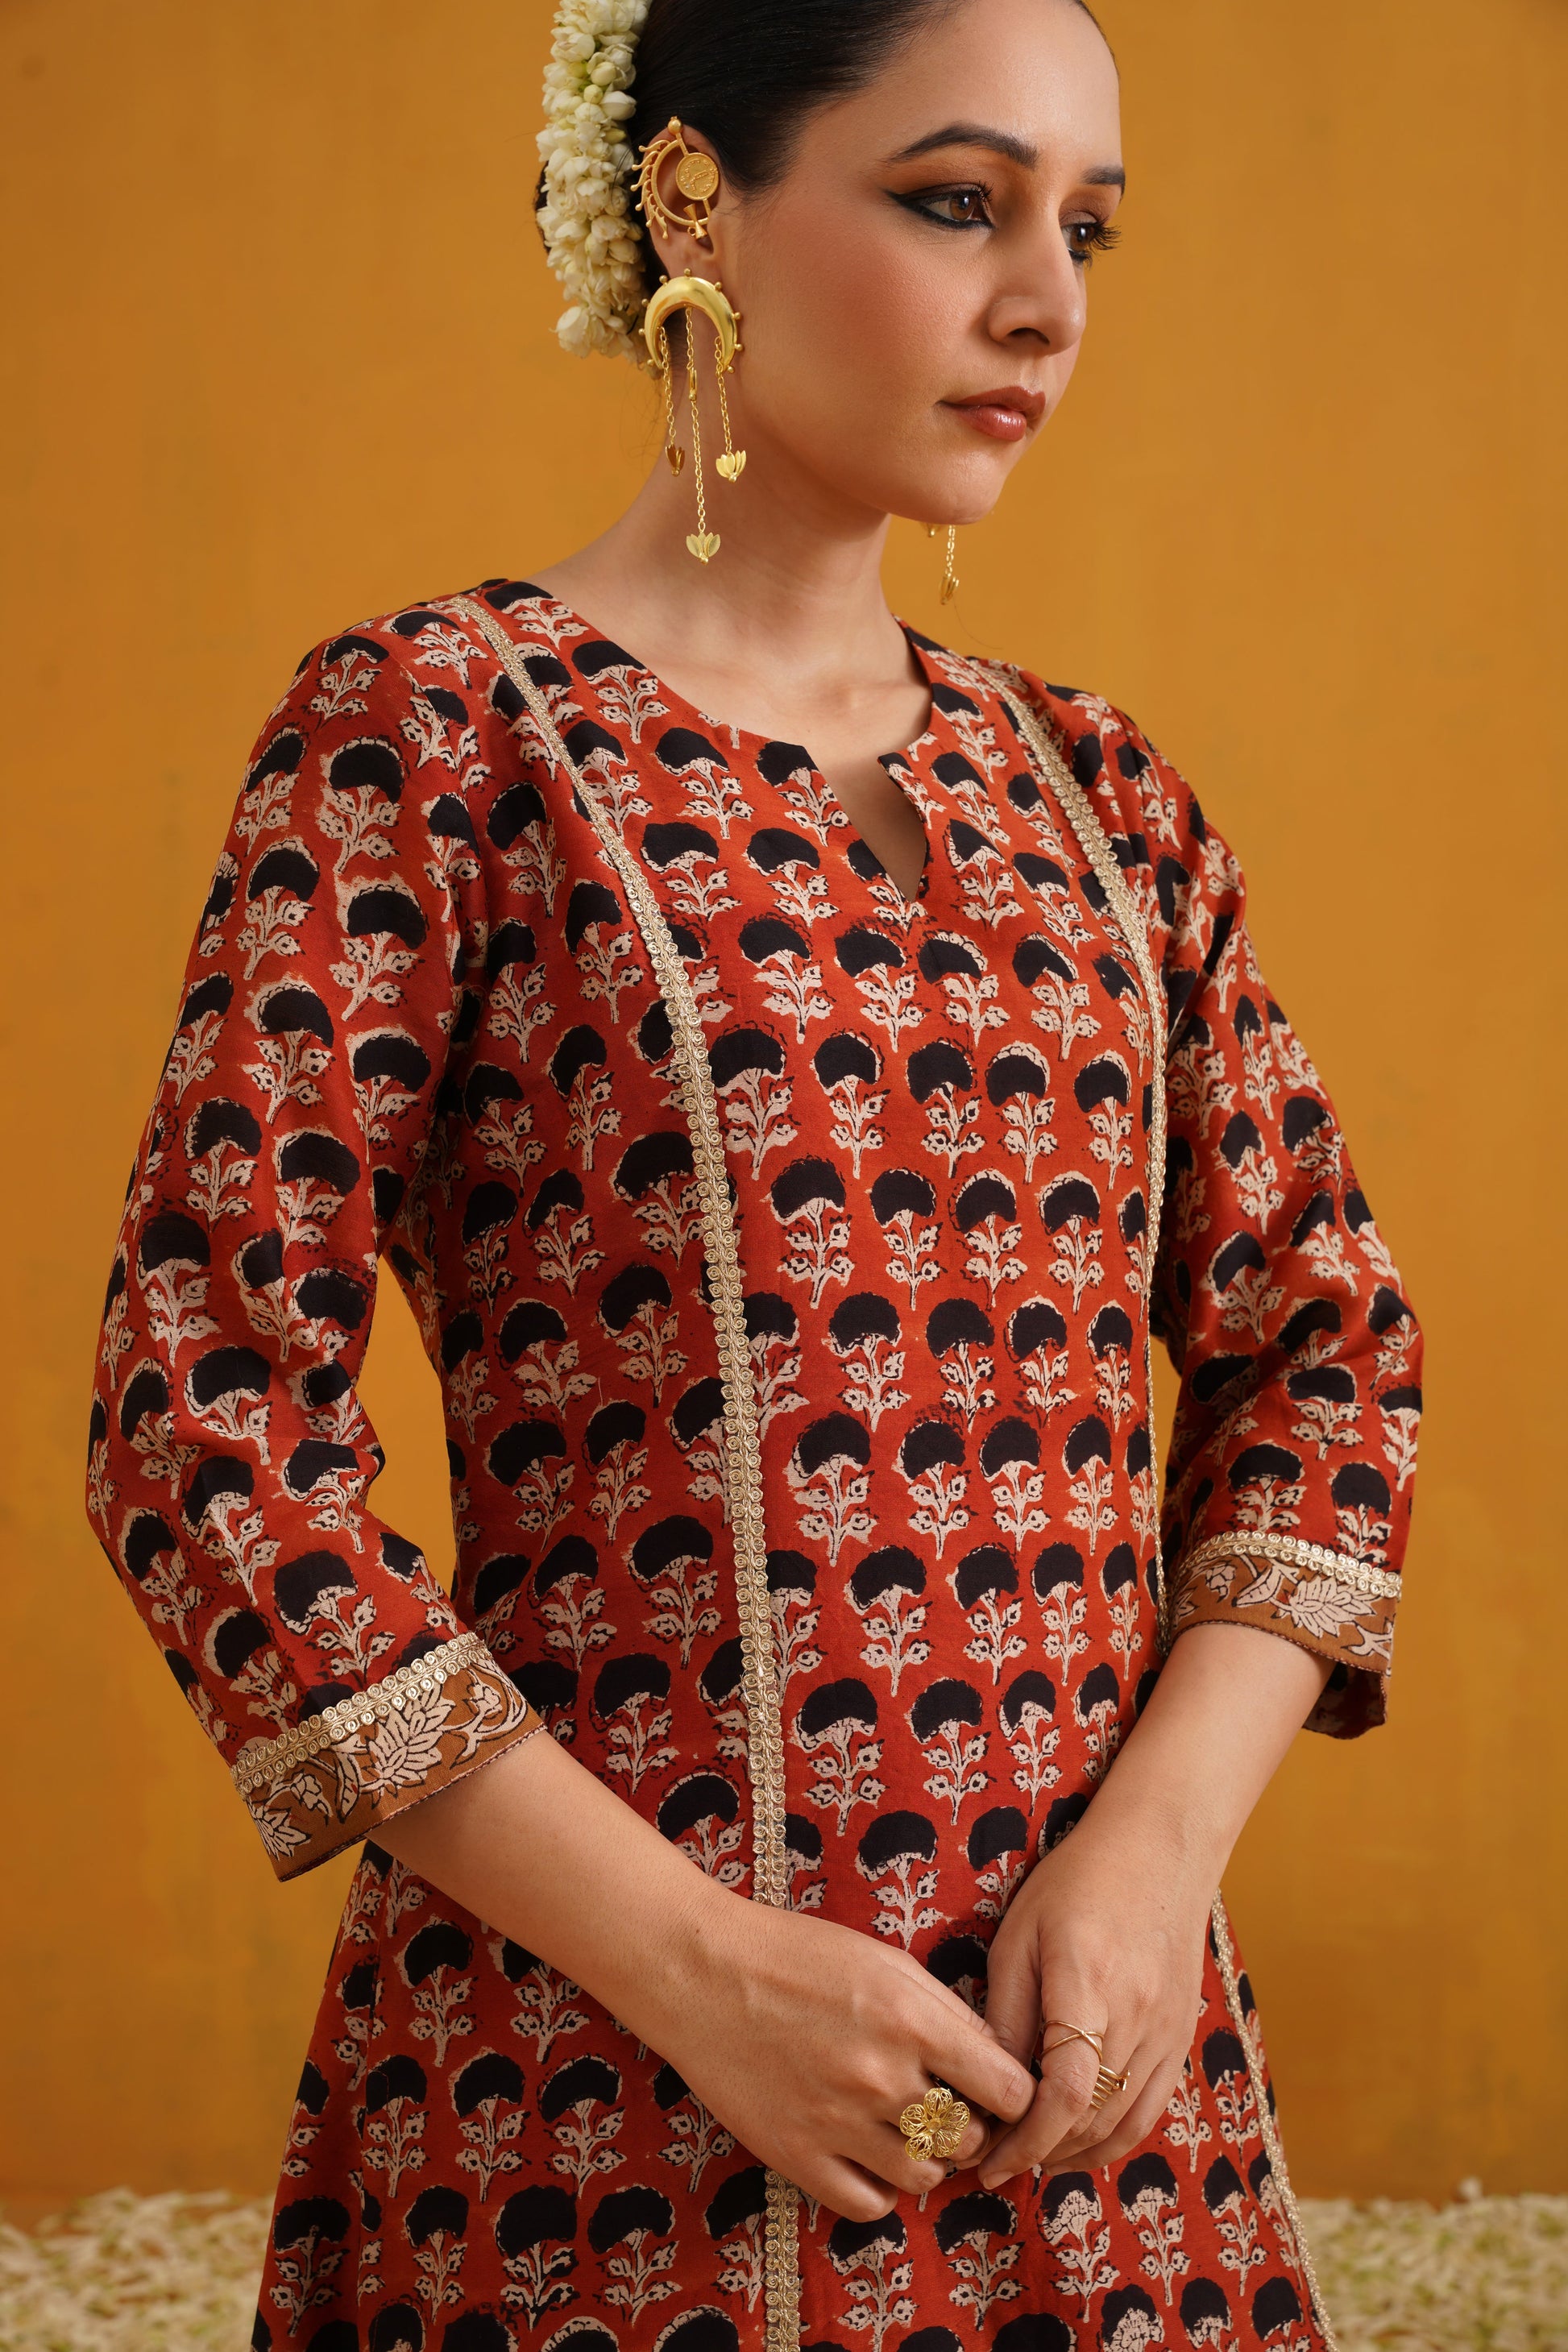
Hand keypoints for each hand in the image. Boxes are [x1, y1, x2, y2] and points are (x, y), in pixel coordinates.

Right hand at [374, 1729, 1033, 2223]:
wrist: (703, 1973)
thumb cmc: (797, 1954)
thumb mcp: (886, 1961)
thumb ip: (944, 2013)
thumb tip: (992, 2061)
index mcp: (913, 2018)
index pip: (1008, 2089)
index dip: (1011, 2093)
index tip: (996, 2088)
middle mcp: (884, 2077)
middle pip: (970, 2138)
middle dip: (968, 2126)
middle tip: (947, 2107)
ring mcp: (840, 2122)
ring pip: (922, 2176)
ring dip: (923, 2158)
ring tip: (901, 2128)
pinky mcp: (798, 2155)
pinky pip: (868, 2203)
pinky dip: (877, 2187)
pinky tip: (866, 2154)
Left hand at [976, 1802, 1212, 2185]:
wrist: (1159, 1851)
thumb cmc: (1075, 1883)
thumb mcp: (1020, 1934)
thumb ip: (1006, 2012)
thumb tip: (988, 2085)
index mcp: (1086, 1983)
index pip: (1063, 2092)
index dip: (1025, 2139)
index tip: (988, 2160)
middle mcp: (1135, 2016)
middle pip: (1090, 2119)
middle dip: (1038, 2153)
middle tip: (993, 2162)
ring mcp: (1166, 2032)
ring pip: (1122, 2125)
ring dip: (1073, 2154)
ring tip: (1028, 2157)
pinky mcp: (1181, 2038)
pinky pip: (1150, 2111)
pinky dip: (1112, 2139)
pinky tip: (1076, 2142)